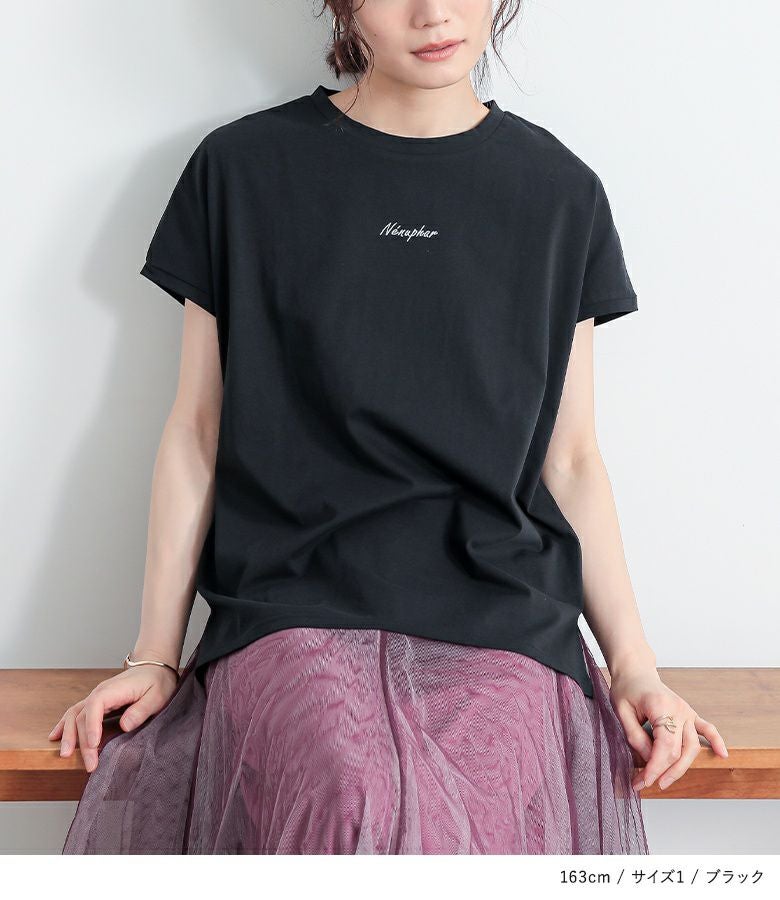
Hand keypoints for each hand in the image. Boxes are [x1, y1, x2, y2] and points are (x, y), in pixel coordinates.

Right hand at [47, 665, 179, 772]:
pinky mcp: (96, 703)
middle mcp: (100, 692)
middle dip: (83, 742)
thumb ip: (141, 710)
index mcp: (114, 689)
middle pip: (83, 716)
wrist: (155, 668)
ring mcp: (96, 697)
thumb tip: (124, 725)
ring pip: (74, 715)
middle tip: (90, 765)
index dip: (92, 726)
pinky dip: (65, 725)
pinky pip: (76, 713)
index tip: (94, 745)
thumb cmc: (157, 682)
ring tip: (65, 755)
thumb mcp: (157, 696)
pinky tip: (55, 737)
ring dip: (69, 735)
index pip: (95, 706)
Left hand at [609, 668, 728, 791]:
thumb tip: (650, 759)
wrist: (635, 670)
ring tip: (665, 782)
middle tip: (647, 784)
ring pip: (692, 747)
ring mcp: (687, 711)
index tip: (643, 781)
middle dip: (664, 772)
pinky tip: (722, 755)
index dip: (655, 768)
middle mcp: (678, 710)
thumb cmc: (626, 688)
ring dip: (681, 768)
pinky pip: (707, 729)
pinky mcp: (690, 713)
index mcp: (661, 707)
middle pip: (679, 750)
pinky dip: (716, 741)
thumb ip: (635, 736)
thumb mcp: (621, 711)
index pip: (664, 746)